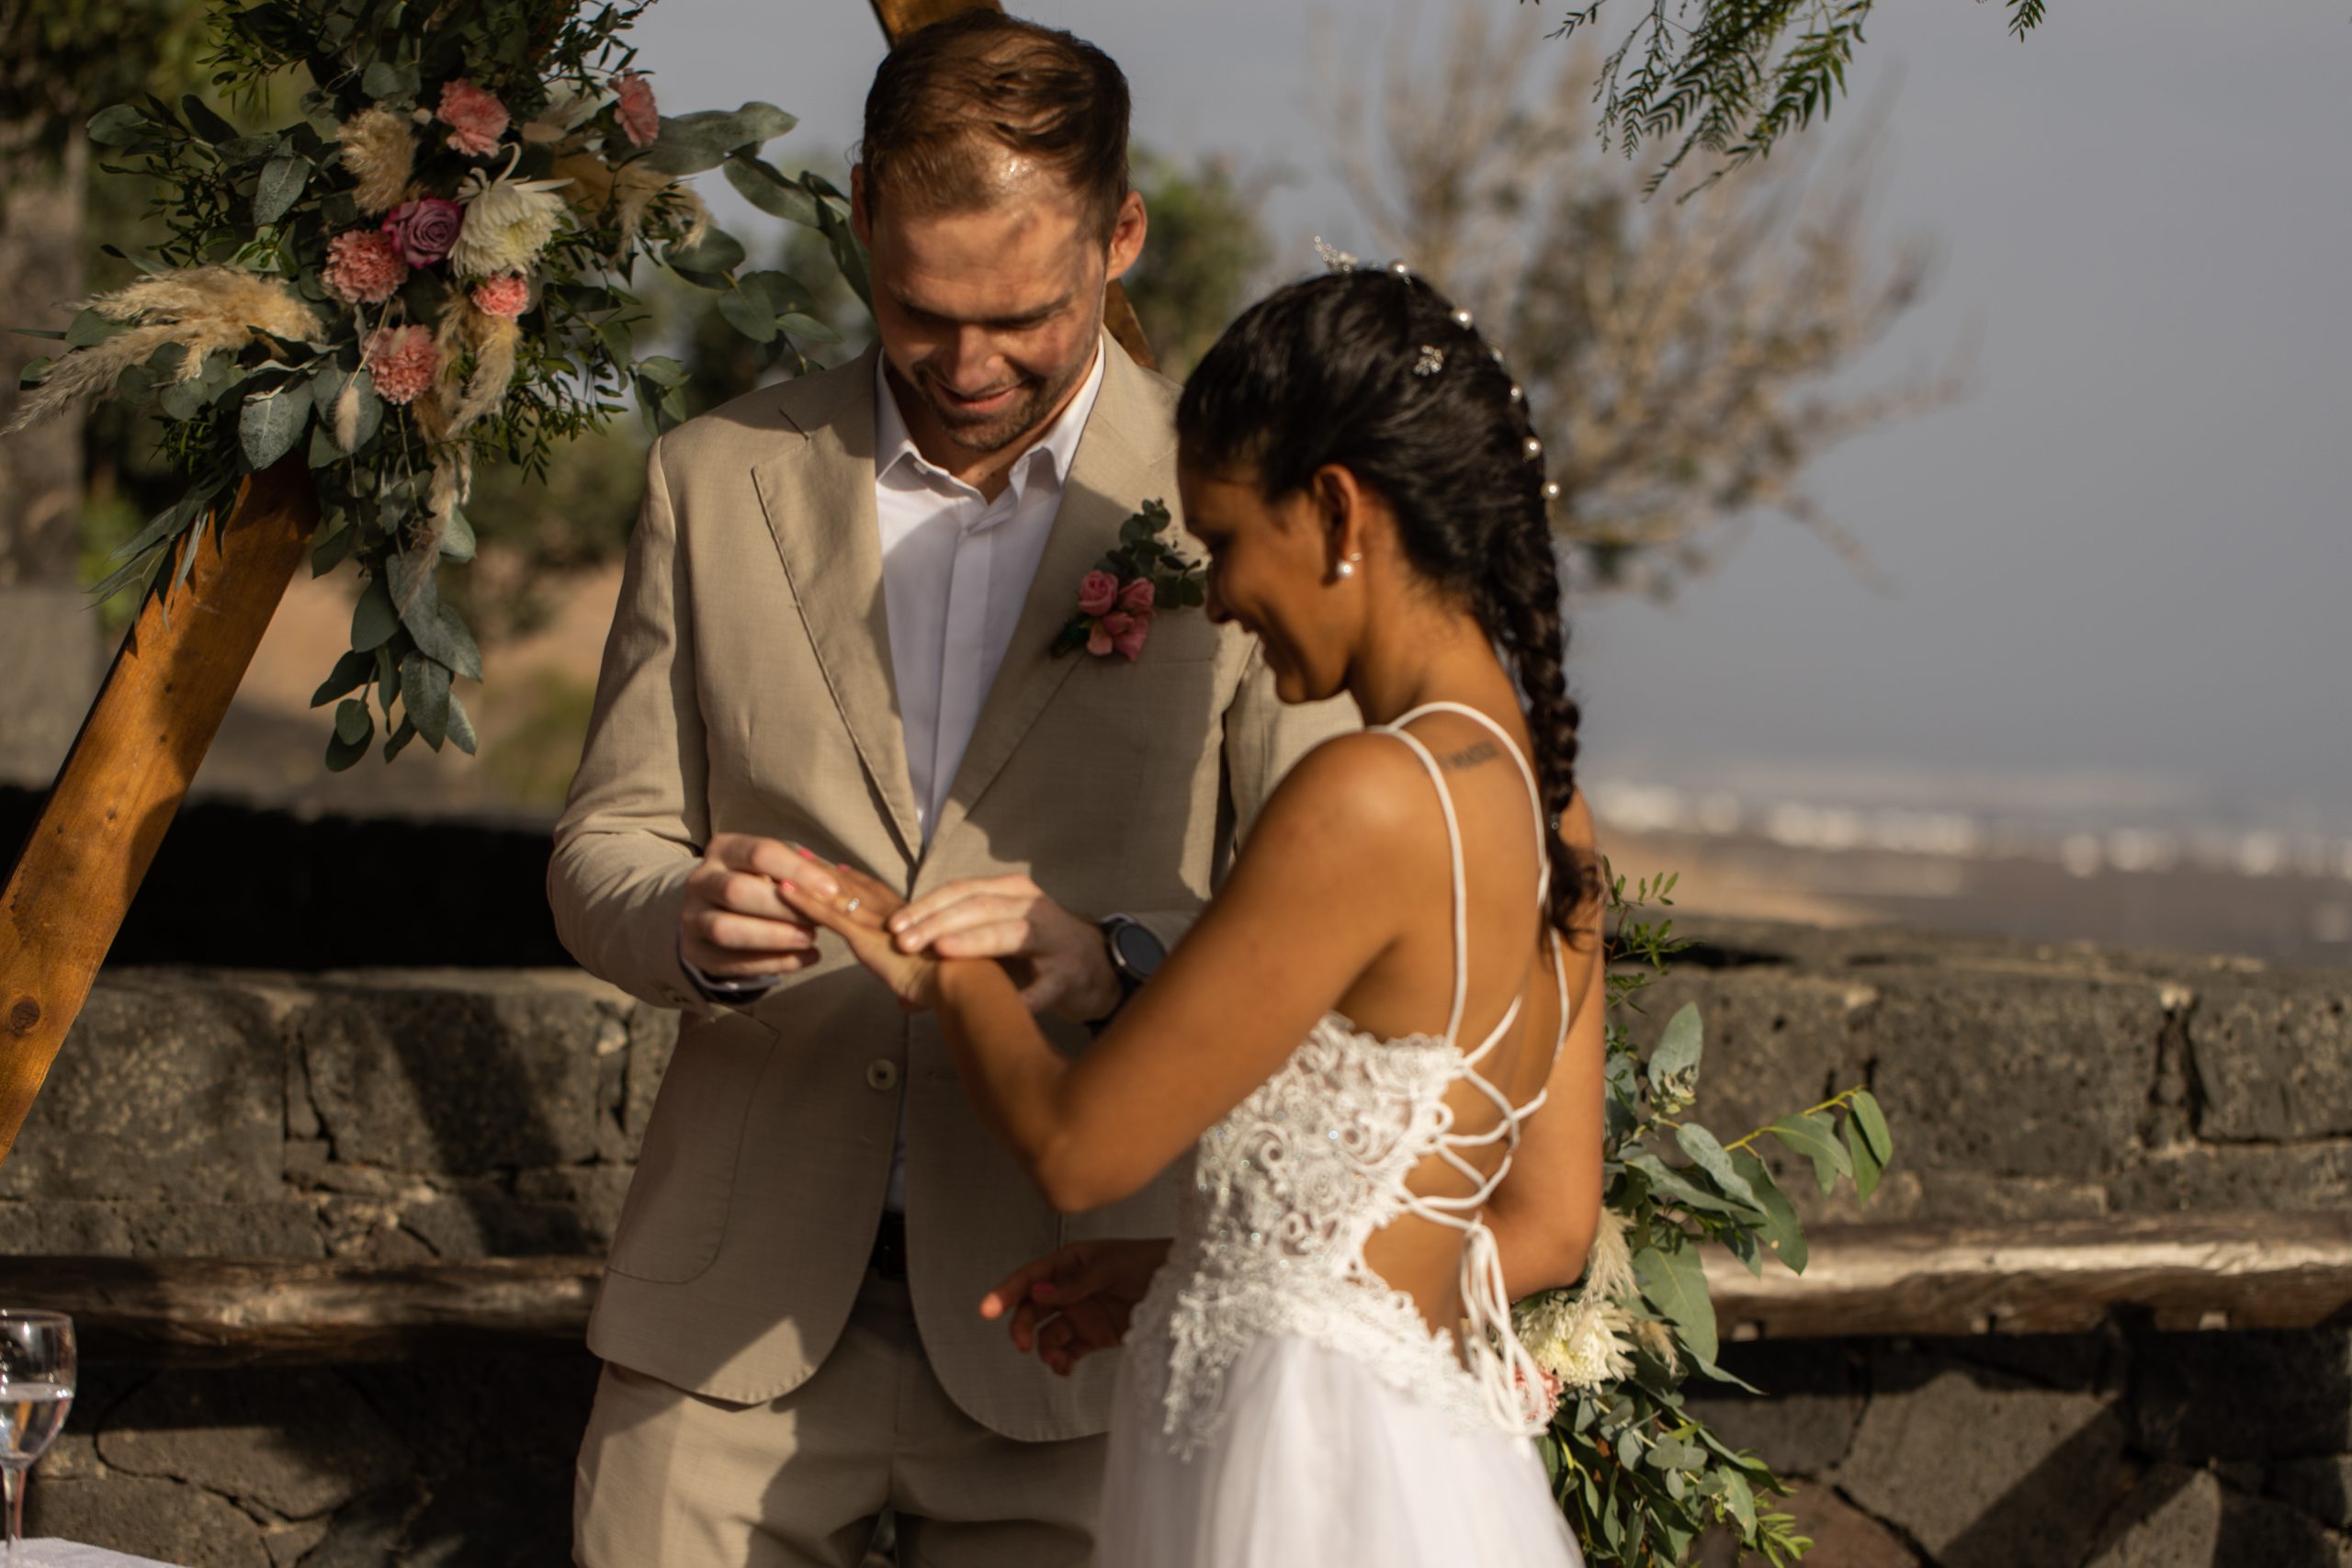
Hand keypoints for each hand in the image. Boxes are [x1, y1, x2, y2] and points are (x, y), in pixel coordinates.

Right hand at [680, 834, 832, 980]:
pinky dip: (772, 963)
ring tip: (810, 940)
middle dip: (783, 908)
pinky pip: (729, 962)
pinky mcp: (694, 951)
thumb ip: (799, 875)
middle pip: (736, 891)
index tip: (832, 890)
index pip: (760, 854)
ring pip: (725, 930)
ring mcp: (692, 917)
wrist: (716, 908)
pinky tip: (804, 959)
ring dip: (773, 937)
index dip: (798, 872)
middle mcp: (701, 880)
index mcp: (723, 850)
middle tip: (820, 920)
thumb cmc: (759, 882)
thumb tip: (835, 888)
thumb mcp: (774, 869)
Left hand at [776, 859, 941, 1010]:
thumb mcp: (927, 978)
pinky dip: (802, 901)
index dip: (857, 879)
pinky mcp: (860, 935)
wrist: (953, 977)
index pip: (876, 892)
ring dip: (808, 879)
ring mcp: (873, 922)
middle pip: (851, 885)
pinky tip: (785, 891)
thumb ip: (911, 988)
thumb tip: (907, 1005)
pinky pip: (825, 914)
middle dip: (827, 871)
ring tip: (784, 865)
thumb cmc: (949, 980)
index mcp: (906, 918)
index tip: (841, 868)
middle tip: (806, 855)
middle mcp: (888, 912)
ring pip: (834, 894)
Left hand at [887, 874, 1120, 1022]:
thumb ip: (952, 959)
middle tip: (904, 943)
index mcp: (1010, 892)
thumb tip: (901, 993)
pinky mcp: (1071, 974)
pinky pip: (1044, 986)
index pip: (961, 891)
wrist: (1096, 967)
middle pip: (980, 907)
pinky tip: (998, 1006)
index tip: (893, 925)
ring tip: (941, 955)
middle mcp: (1032, 908)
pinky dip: (1022, 997)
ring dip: (972, 944)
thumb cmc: (1035, 954)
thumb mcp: (997, 943)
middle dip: (937, 923)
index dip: (926, 905)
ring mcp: (1054, 939)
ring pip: (1010, 935)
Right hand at [979, 1238, 1170, 1376]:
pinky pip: (1068, 1351)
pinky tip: (1064, 1369)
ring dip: (1043, 1349)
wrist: (1184, 1286)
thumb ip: (1076, 1284)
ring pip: (1047, 1334)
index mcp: (1069, 1263)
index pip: (1030, 1277)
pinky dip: (1061, 1362)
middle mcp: (1069, 1289)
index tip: (985, 1309)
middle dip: (1021, 1326)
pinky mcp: (1095, 1337)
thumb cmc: (1147, 1264)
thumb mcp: (1111, 1268)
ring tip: (1055, 1361)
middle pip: (1032, 1309)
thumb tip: (1039, 1293)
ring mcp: (1081, 1313)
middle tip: (1021, 1344)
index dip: (1005, 1292)